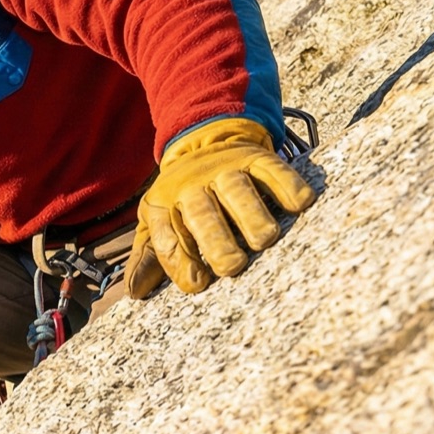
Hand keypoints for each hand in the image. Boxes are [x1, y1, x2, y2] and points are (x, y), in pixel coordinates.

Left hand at [126, 117, 315, 298]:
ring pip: (237, 191)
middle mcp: (191, 186)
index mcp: (163, 206)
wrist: (201, 141)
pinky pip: (272, 169)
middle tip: (232, 266)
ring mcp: (224, 170)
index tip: (197, 284)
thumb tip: (134, 292)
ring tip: (265, 239)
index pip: (169, 237)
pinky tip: (299, 204)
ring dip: (251, 215)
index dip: (180, 261)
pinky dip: (287, 184)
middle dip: (216, 240)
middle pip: (202, 214)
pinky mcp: (255, 157)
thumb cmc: (181, 198)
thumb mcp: (157, 222)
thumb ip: (149, 257)